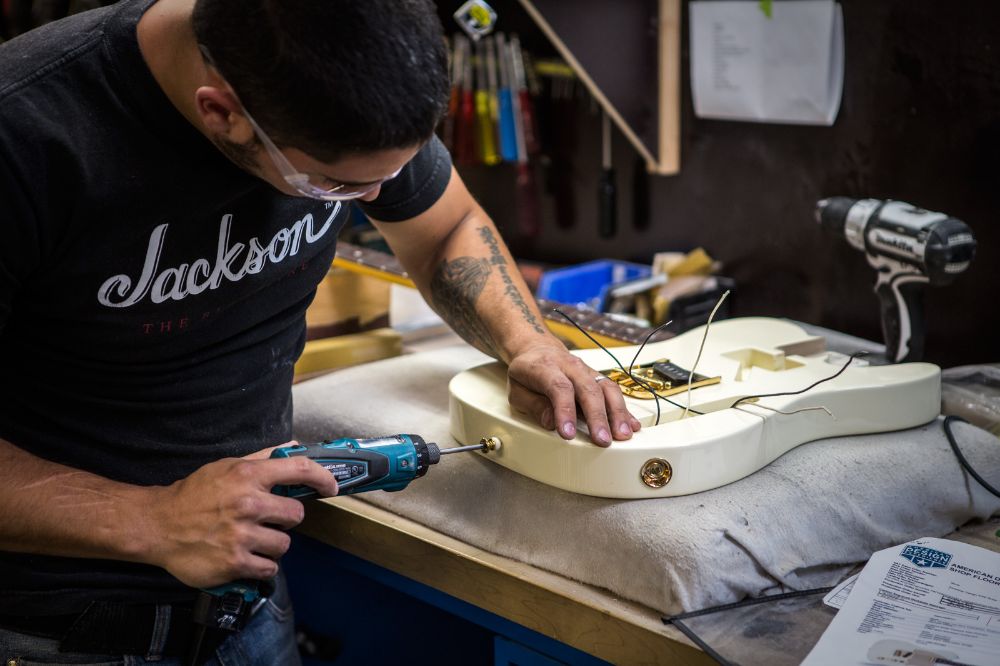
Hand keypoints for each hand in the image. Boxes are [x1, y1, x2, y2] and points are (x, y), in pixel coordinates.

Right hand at [144, 444, 338, 587]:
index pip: (299, 469)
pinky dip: (261, 566)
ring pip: (284, 545)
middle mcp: (247, 504)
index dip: (322, 478)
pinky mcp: (234, 563)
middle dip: (286, 520)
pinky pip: (269, 568)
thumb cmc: (194, 495)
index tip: (331, 487)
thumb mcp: (226, 467)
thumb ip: (262, 458)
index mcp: (247, 476)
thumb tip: (293, 446)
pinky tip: (246, 556)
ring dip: (272, 545)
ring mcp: (241, 535)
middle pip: (296, 515)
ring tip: (252, 539)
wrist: (158, 525)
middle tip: (268, 520)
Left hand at [506, 343, 640, 446]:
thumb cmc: (527, 373)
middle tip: (602, 440)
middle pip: (588, 389)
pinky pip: (614, 391)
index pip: (559, 387)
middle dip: (598, 416)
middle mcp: (570, 366)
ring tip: (622, 435)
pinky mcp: (597, 377)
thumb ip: (533, 405)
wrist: (538, 349)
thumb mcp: (517, 390)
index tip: (568, 434)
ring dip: (617, 413)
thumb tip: (550, 422)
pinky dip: (624, 409)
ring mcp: (587, 370)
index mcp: (545, 367)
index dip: (565, 411)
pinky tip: (631, 424)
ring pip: (606, 388)